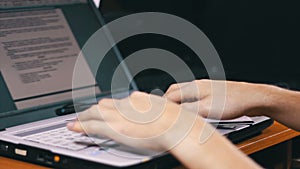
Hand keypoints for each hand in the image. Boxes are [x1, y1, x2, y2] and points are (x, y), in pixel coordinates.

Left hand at [67, 91, 199, 151]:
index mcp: (140, 100)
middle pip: (104, 104)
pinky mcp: (114, 127)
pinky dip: (81, 126)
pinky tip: (73, 127)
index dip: (110, 106)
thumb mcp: (167, 111)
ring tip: (77, 120)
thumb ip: (158, 111)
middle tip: (86, 113)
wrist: (177, 127)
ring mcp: (119, 115)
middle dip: (93, 109)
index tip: (107, 108)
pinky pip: (92, 125)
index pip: (120, 101)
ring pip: (95, 112)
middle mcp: (127, 104)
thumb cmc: (178, 121)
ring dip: (85, 116)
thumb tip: (159, 114)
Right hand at [165, 79, 270, 119]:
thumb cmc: (233, 102)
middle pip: (175, 90)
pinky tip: (191, 108)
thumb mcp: (206, 109)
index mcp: (194, 86)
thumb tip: (174, 112)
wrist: (252, 98)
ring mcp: (206, 86)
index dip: (162, 104)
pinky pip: (193, 94)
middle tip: (164, 111)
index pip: (170, 94)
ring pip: (184, 91)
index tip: (159, 112)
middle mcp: (198, 84)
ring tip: (175, 111)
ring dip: (177, 100)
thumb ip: (188, 110)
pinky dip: (187, 101)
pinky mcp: (212, 91)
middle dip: (167, 100)